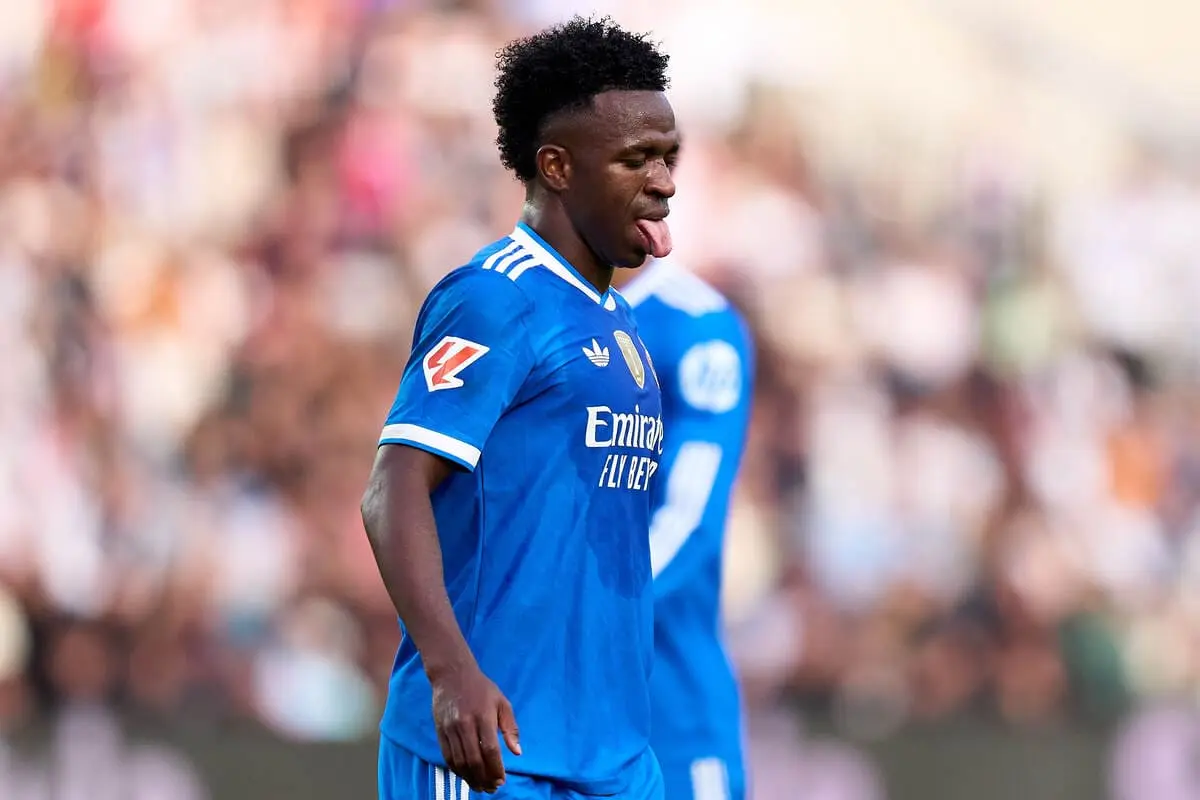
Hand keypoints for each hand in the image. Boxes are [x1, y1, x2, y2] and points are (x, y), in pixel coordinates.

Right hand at [431, 664, 521, 792]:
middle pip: (474, 760)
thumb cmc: (481, 688)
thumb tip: (517, 752)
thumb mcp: (502, 702)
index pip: (490, 750)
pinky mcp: (440, 731)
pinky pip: (448, 757)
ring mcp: (450, 729)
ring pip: (459, 762)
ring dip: (470, 778)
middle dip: (484, 778)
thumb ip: (510, 728)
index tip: (502, 780)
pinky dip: (457, 770)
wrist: (452, 674)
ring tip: (480, 786)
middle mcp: (465, 725)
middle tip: (492, 788)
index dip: (496, 768)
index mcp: (483, 717)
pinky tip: (466, 776)